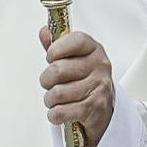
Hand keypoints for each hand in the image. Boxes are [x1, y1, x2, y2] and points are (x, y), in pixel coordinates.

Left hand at [39, 28, 115, 146]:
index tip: (51, 57)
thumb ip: (56, 45)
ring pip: (57, 93)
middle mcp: (99, 66)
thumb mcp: (72, 58)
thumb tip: (44, 32)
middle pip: (58, 70)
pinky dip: (54, 114)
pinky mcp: (95, 108)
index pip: (74, 40)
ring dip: (50, 100)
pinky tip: (59, 111)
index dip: (56, 49)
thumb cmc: (84, 80)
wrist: (102, 109)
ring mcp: (99, 87)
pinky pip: (61, 112)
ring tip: (56, 99)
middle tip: (51, 84)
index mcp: (93, 49)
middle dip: (46, 80)